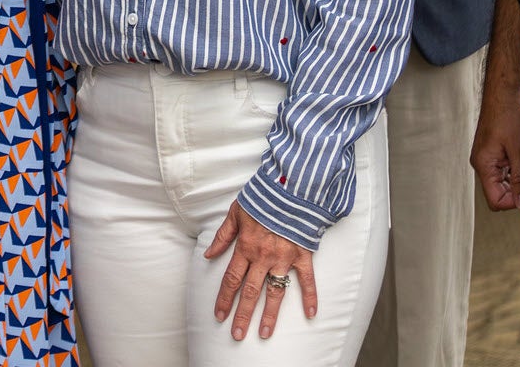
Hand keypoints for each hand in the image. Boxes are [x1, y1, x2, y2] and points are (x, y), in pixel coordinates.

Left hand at [204, 200, 317, 340]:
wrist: (290, 185)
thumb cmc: (262, 196)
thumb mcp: (236, 211)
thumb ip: (223, 235)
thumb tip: (208, 253)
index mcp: (246, 246)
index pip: (232, 279)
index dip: (224, 299)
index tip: (219, 315)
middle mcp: (263, 256)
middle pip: (251, 292)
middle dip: (242, 315)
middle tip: (237, 335)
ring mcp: (284, 257)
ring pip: (275, 292)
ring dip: (269, 315)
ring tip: (264, 333)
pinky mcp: (302, 254)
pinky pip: (307, 279)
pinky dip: (310, 297)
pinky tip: (311, 314)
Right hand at [471, 94, 519, 211]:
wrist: (503, 92)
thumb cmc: (507, 116)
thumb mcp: (518, 150)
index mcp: (483, 165)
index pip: (495, 200)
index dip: (514, 201)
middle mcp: (482, 164)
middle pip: (498, 193)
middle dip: (516, 190)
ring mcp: (487, 157)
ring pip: (503, 181)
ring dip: (517, 178)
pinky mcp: (493, 152)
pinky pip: (504, 170)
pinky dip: (516, 169)